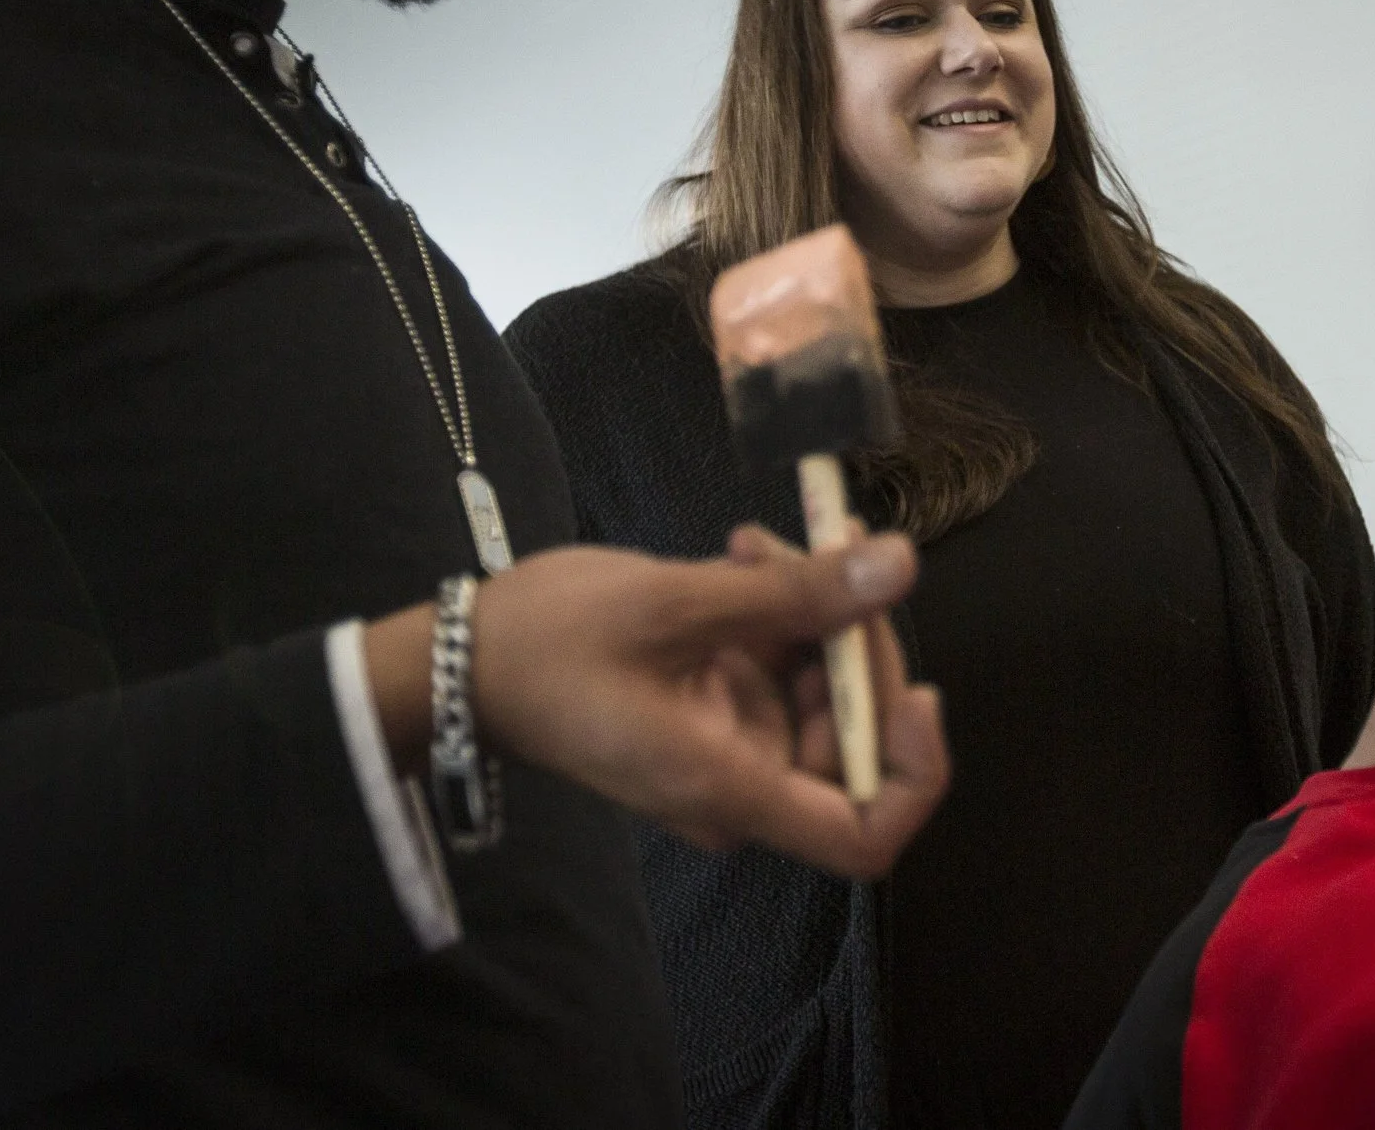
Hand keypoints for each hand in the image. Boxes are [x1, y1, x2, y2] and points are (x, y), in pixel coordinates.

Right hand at [369, 531, 946, 880]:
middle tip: (825, 555)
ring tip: (757, 543)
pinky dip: (774, 607)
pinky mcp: (710, 707)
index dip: (914, 768)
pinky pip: (776, 665)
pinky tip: (740, 551)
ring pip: (817, 687)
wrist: (459, 660)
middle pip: (853, 739)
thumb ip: (795, 593)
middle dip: (853, 642)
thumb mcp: (678, 606)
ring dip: (811, 607)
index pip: (866, 833)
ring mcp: (725, 746)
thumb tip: (900, 565)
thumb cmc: (550, 645)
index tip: (915, 688)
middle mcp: (739, 783)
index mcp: (731, 788)